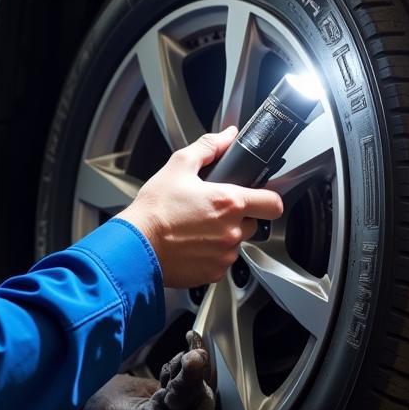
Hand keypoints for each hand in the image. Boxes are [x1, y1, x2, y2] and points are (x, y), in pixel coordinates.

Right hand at [117, 127, 282, 287]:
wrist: (135, 246)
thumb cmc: (154, 210)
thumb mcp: (179, 166)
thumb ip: (208, 147)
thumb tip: (227, 136)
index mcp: (229, 203)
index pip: (273, 204)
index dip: (268, 198)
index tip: (258, 197)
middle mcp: (231, 232)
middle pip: (252, 223)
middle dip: (237, 216)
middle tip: (212, 210)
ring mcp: (223, 255)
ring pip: (235, 243)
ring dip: (223, 236)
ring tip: (196, 228)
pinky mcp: (213, 273)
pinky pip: (221, 262)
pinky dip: (211, 254)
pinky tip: (191, 244)